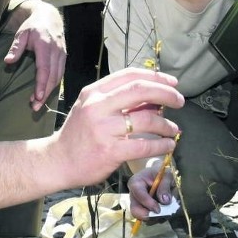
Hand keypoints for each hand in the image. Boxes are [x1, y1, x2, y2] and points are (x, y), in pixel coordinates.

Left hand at [3, 0, 65, 110]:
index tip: (37, 97)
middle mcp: (56, 52)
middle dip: (44, 93)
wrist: (50, 17)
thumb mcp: (22, 33)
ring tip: (38, 103)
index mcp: (45, 46)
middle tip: (35, 107)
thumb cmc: (33, 26)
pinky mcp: (64, 58)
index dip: (41, 84)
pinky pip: (60, 75)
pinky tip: (45, 93)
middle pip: (52, 77)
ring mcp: (62, 55)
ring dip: (49, 92)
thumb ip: (16, 47)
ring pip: (58, 78)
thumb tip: (8, 61)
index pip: (44, 69)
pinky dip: (53, 85)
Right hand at [52, 68, 183, 186]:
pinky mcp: (110, 151)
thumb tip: (153, 98)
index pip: (130, 75)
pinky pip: (144, 145)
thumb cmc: (77, 135)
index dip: (155, 77)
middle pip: (140, 90)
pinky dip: (161, 145)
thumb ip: (117, 101)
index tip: (172, 82)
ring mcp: (103, 129)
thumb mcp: (91, 109)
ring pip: (146, 119)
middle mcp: (97, 106)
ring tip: (173, 129)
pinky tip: (167, 145)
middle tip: (180, 101)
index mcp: (94, 92)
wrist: (57, 161)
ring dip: (166, 124)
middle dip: (166, 93)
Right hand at [128, 160, 175, 219]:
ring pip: (143, 217)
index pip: (138, 194)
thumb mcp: (166, 175)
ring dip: (156, 218)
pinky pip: (149, 220)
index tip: (158, 209)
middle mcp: (133, 195)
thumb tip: (165, 201)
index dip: (148, 203)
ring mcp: (138, 204)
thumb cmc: (162, 173)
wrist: (162, 176)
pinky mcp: (144, 211)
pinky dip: (158, 219)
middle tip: (161, 215)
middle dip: (148, 215)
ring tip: (168, 211)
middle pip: (135, 210)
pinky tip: (166, 211)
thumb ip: (165, 186)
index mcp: (136, 182)